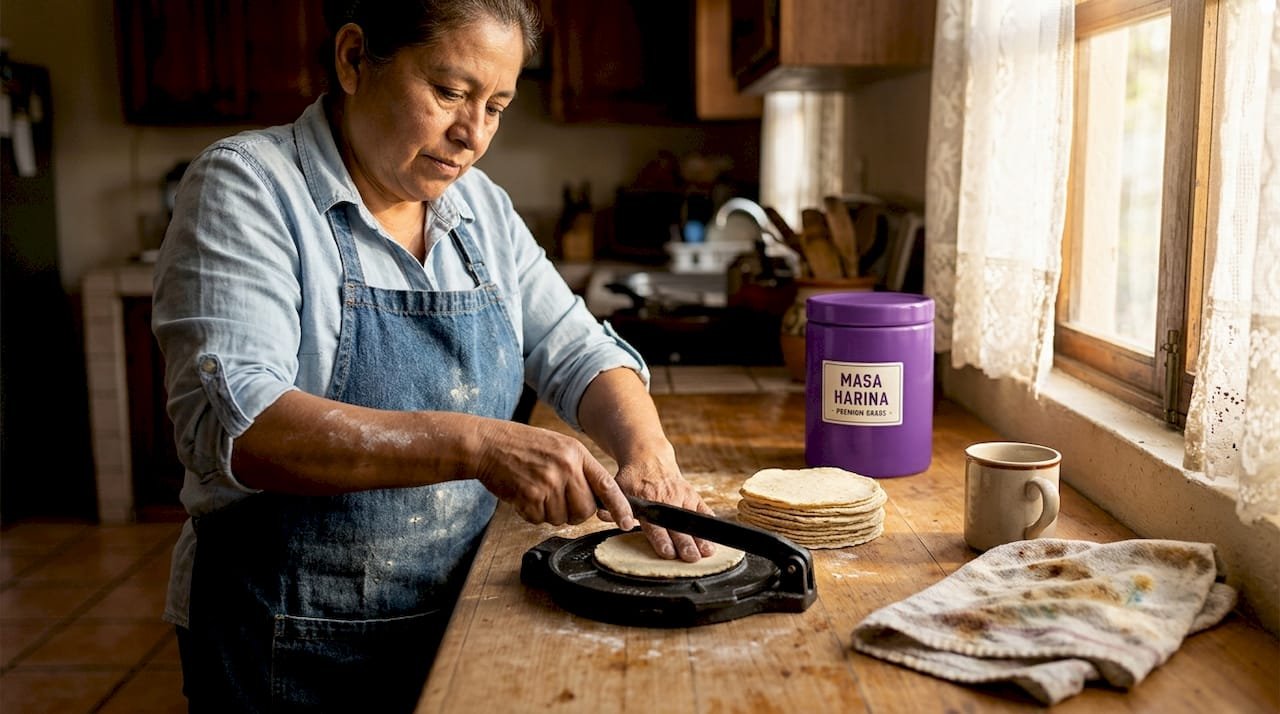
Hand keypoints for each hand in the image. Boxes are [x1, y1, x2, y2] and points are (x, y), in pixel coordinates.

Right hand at [474, 421, 636, 529]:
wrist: (489, 444)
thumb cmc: (522, 446)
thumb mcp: (559, 446)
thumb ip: (579, 469)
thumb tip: (597, 499)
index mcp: (576, 454)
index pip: (607, 485)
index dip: (620, 507)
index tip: (628, 522)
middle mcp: (566, 467)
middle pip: (585, 509)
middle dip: (574, 511)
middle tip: (556, 498)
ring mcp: (548, 482)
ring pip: (562, 518)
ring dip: (549, 512)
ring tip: (536, 491)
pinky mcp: (530, 496)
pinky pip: (540, 520)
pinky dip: (531, 513)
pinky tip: (524, 495)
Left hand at [608, 447, 716, 562]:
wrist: (649, 457)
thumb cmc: (631, 478)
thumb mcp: (617, 488)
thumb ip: (612, 504)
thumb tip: (601, 514)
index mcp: (647, 502)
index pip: (655, 525)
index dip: (661, 540)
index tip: (668, 553)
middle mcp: (666, 500)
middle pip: (676, 526)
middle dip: (685, 543)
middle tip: (692, 558)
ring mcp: (681, 496)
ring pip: (692, 519)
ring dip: (701, 536)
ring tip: (709, 552)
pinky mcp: (691, 494)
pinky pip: (702, 508)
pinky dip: (709, 521)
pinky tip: (716, 534)